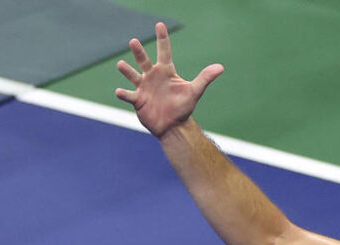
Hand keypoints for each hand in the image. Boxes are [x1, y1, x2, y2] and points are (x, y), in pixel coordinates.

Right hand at [114, 22, 223, 138]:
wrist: (174, 125)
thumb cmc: (183, 106)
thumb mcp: (194, 91)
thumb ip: (205, 78)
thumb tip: (221, 67)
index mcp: (166, 71)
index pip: (164, 51)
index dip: (162, 38)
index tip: (160, 25)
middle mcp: (152, 76)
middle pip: (144, 61)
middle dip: (138, 52)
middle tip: (134, 41)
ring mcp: (143, 87)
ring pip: (133, 75)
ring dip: (127, 70)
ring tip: (120, 64)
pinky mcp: (138, 100)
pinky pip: (129, 95)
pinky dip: (124, 94)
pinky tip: (119, 92)